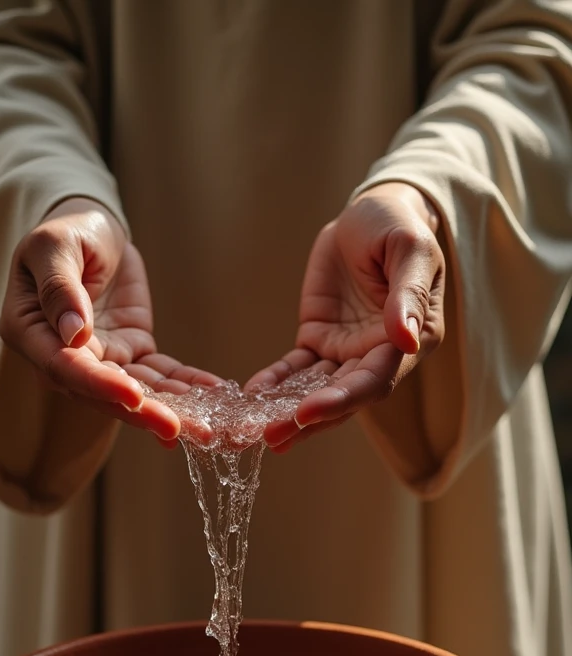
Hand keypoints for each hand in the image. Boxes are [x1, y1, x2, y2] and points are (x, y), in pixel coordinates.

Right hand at [0, 197, 219, 444]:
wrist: (93, 227)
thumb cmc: (66, 231)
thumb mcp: (54, 246)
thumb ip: (60, 288)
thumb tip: (74, 335)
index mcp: (32, 333)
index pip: (65, 368)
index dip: (100, 385)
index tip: (133, 395)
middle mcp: (63, 358)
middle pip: (103, 393)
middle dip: (142, 413)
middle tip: (177, 430)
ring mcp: (101, 359)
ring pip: (136, 392)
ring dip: (170, 410)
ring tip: (204, 428)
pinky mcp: (132, 352)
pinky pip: (160, 375)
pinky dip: (186, 385)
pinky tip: (212, 393)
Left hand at [245, 183, 445, 451]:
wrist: (371, 212)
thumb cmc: (398, 225)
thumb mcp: (409, 249)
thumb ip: (408, 294)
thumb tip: (406, 340)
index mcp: (411, 341)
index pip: (374, 381)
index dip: (342, 400)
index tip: (307, 413)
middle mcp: (378, 355)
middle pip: (341, 398)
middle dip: (306, 420)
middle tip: (271, 437)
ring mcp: (346, 351)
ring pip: (315, 391)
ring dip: (285, 412)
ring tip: (252, 430)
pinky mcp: (319, 340)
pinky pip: (294, 369)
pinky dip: (274, 383)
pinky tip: (251, 395)